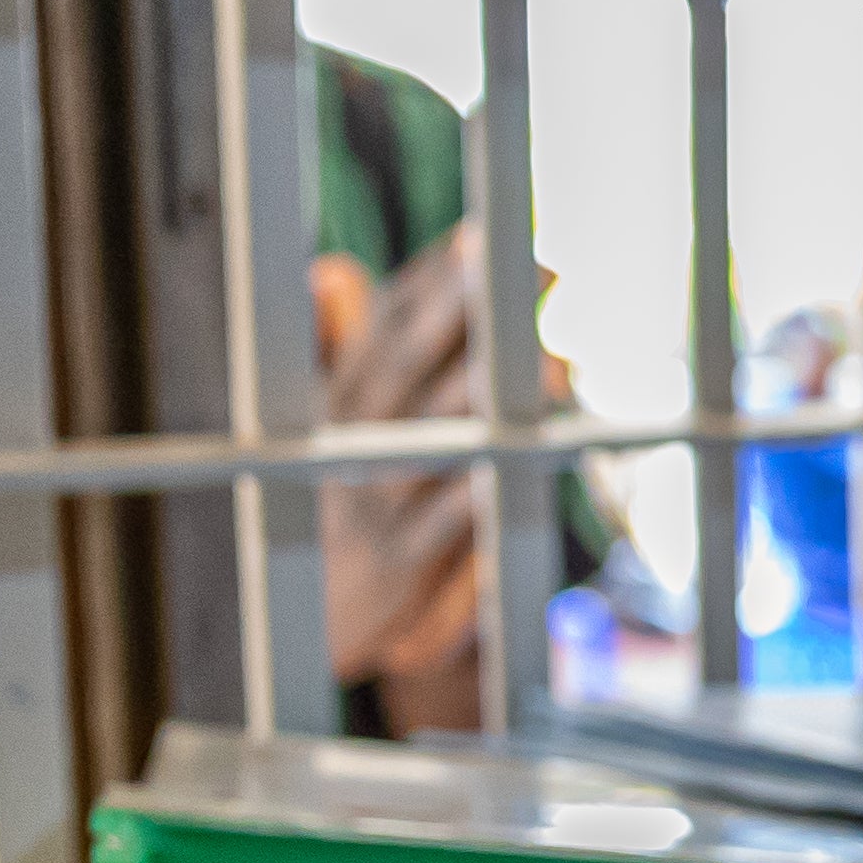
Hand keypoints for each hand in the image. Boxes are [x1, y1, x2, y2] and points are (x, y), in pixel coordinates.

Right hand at [319, 228, 492, 722]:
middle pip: (408, 368)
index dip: (434, 281)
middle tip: (527, 272)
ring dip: (489, 402)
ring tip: (554, 365)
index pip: (387, 326)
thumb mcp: (336, 431)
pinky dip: (475, 498)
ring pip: (431, 442)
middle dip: (466, 316)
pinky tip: (516, 468)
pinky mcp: (400, 568)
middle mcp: (351, 444)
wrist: (308, 625)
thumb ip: (349, 351)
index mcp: (340, 402)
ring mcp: (375, 505)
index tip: (484, 237)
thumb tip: (336, 272)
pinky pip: (442, 528)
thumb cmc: (347, 507)